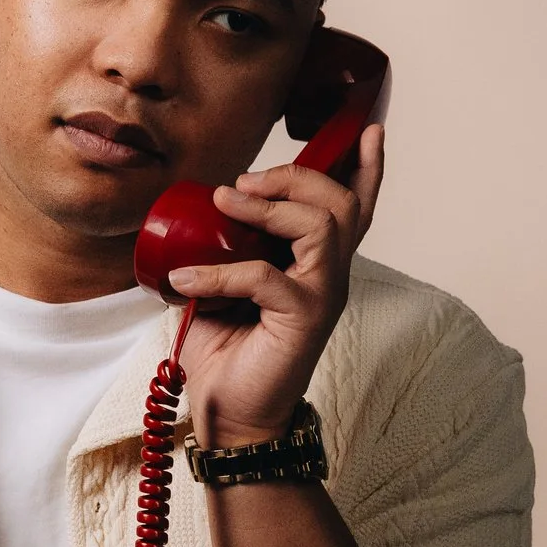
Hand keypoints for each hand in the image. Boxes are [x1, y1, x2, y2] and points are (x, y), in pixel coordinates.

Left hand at [167, 121, 384, 445]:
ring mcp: (322, 295)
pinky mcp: (304, 318)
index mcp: (316, 264)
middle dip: (295, 176)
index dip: (365, 168)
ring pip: (321, 224)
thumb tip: (179, 222)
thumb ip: (214, 252)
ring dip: (268, 205)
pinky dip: (218, 271)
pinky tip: (183, 280)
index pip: (353, 208)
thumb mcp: (217, 289)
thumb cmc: (228, 353)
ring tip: (223, 202)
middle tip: (244, 182)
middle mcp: (329, 275)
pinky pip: (265, 275)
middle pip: (339, 203)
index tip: (367, 128)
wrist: (231, 417)